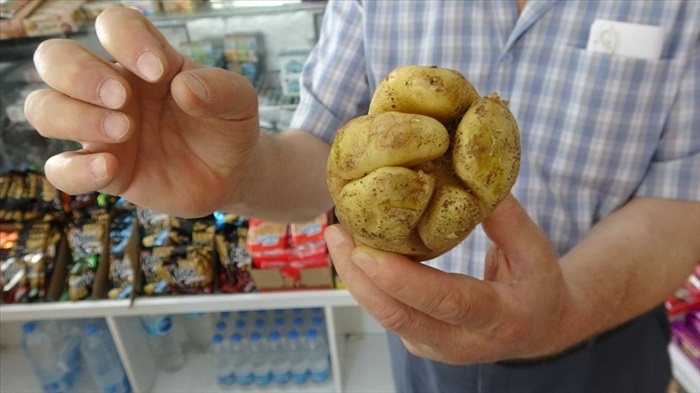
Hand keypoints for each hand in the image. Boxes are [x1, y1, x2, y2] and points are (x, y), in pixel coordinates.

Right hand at [25, 6, 259, 216]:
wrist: (232, 173)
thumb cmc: (228, 126)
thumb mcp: (239, 102)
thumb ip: (220, 88)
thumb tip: (184, 88)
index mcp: (144, 60)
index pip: (112, 24)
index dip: (125, 39)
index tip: (158, 72)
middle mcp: (112, 89)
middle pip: (55, 58)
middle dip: (77, 74)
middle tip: (121, 99)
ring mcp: (101, 130)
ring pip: (44, 108)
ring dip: (73, 116)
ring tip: (125, 131)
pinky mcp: (104, 171)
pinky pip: (61, 169)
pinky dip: (75, 169)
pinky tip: (110, 168)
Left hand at [325, 195, 572, 363]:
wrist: (538, 328)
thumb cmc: (538, 284)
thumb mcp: (536, 249)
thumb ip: (505, 217)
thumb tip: (469, 173)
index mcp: (498, 319)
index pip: (446, 302)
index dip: (403, 280)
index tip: (367, 250)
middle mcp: (462, 343)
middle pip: (399, 316)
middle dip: (360, 276)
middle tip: (335, 233)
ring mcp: (436, 347)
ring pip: (385, 316)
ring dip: (355, 277)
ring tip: (337, 234)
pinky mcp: (420, 341)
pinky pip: (386, 312)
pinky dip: (366, 282)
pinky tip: (354, 250)